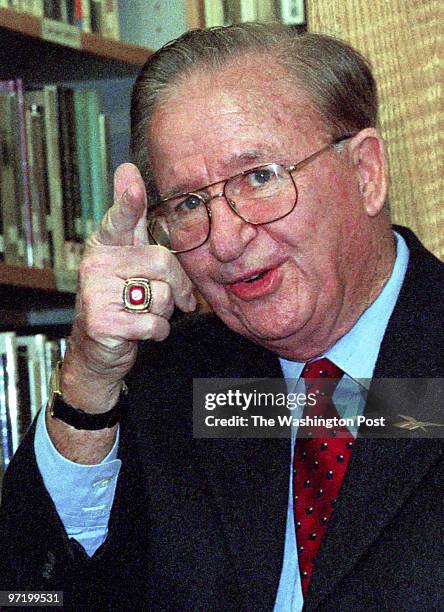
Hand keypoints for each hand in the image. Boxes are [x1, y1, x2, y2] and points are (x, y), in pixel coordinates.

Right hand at [61, 163, 195, 412]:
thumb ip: (131, 219)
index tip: (133, 182)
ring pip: (162, 296)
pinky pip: (155, 323)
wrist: (97, 348)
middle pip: (162, 262)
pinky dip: (158, 331)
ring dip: (165, 312)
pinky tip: (142, 330)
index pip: (120, 220)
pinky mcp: (103, 323)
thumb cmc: (119, 297)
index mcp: (105, 245)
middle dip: (178, 286)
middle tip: (176, 299)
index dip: (129, 203)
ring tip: (146, 313)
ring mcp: (96, 294)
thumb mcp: (124, 255)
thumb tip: (127, 168)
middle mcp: (96, 265)